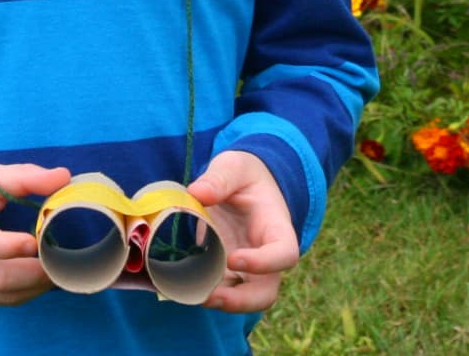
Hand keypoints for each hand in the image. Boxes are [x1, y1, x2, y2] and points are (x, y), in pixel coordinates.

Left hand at [187, 151, 299, 313]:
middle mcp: (267, 255)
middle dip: (241, 301)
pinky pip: (223, 290)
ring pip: (244, 299)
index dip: (263, 263)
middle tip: (211, 296)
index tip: (232, 258)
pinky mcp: (229, 271)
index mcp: (277, 227)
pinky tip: (184, 288)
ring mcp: (249, 268)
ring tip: (193, 296)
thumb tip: (197, 193)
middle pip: (267, 291)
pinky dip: (207, 293)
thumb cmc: (243, 174)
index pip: (284, 254)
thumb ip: (219, 178)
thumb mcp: (233, 166)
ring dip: (221, 303)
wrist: (241, 184)